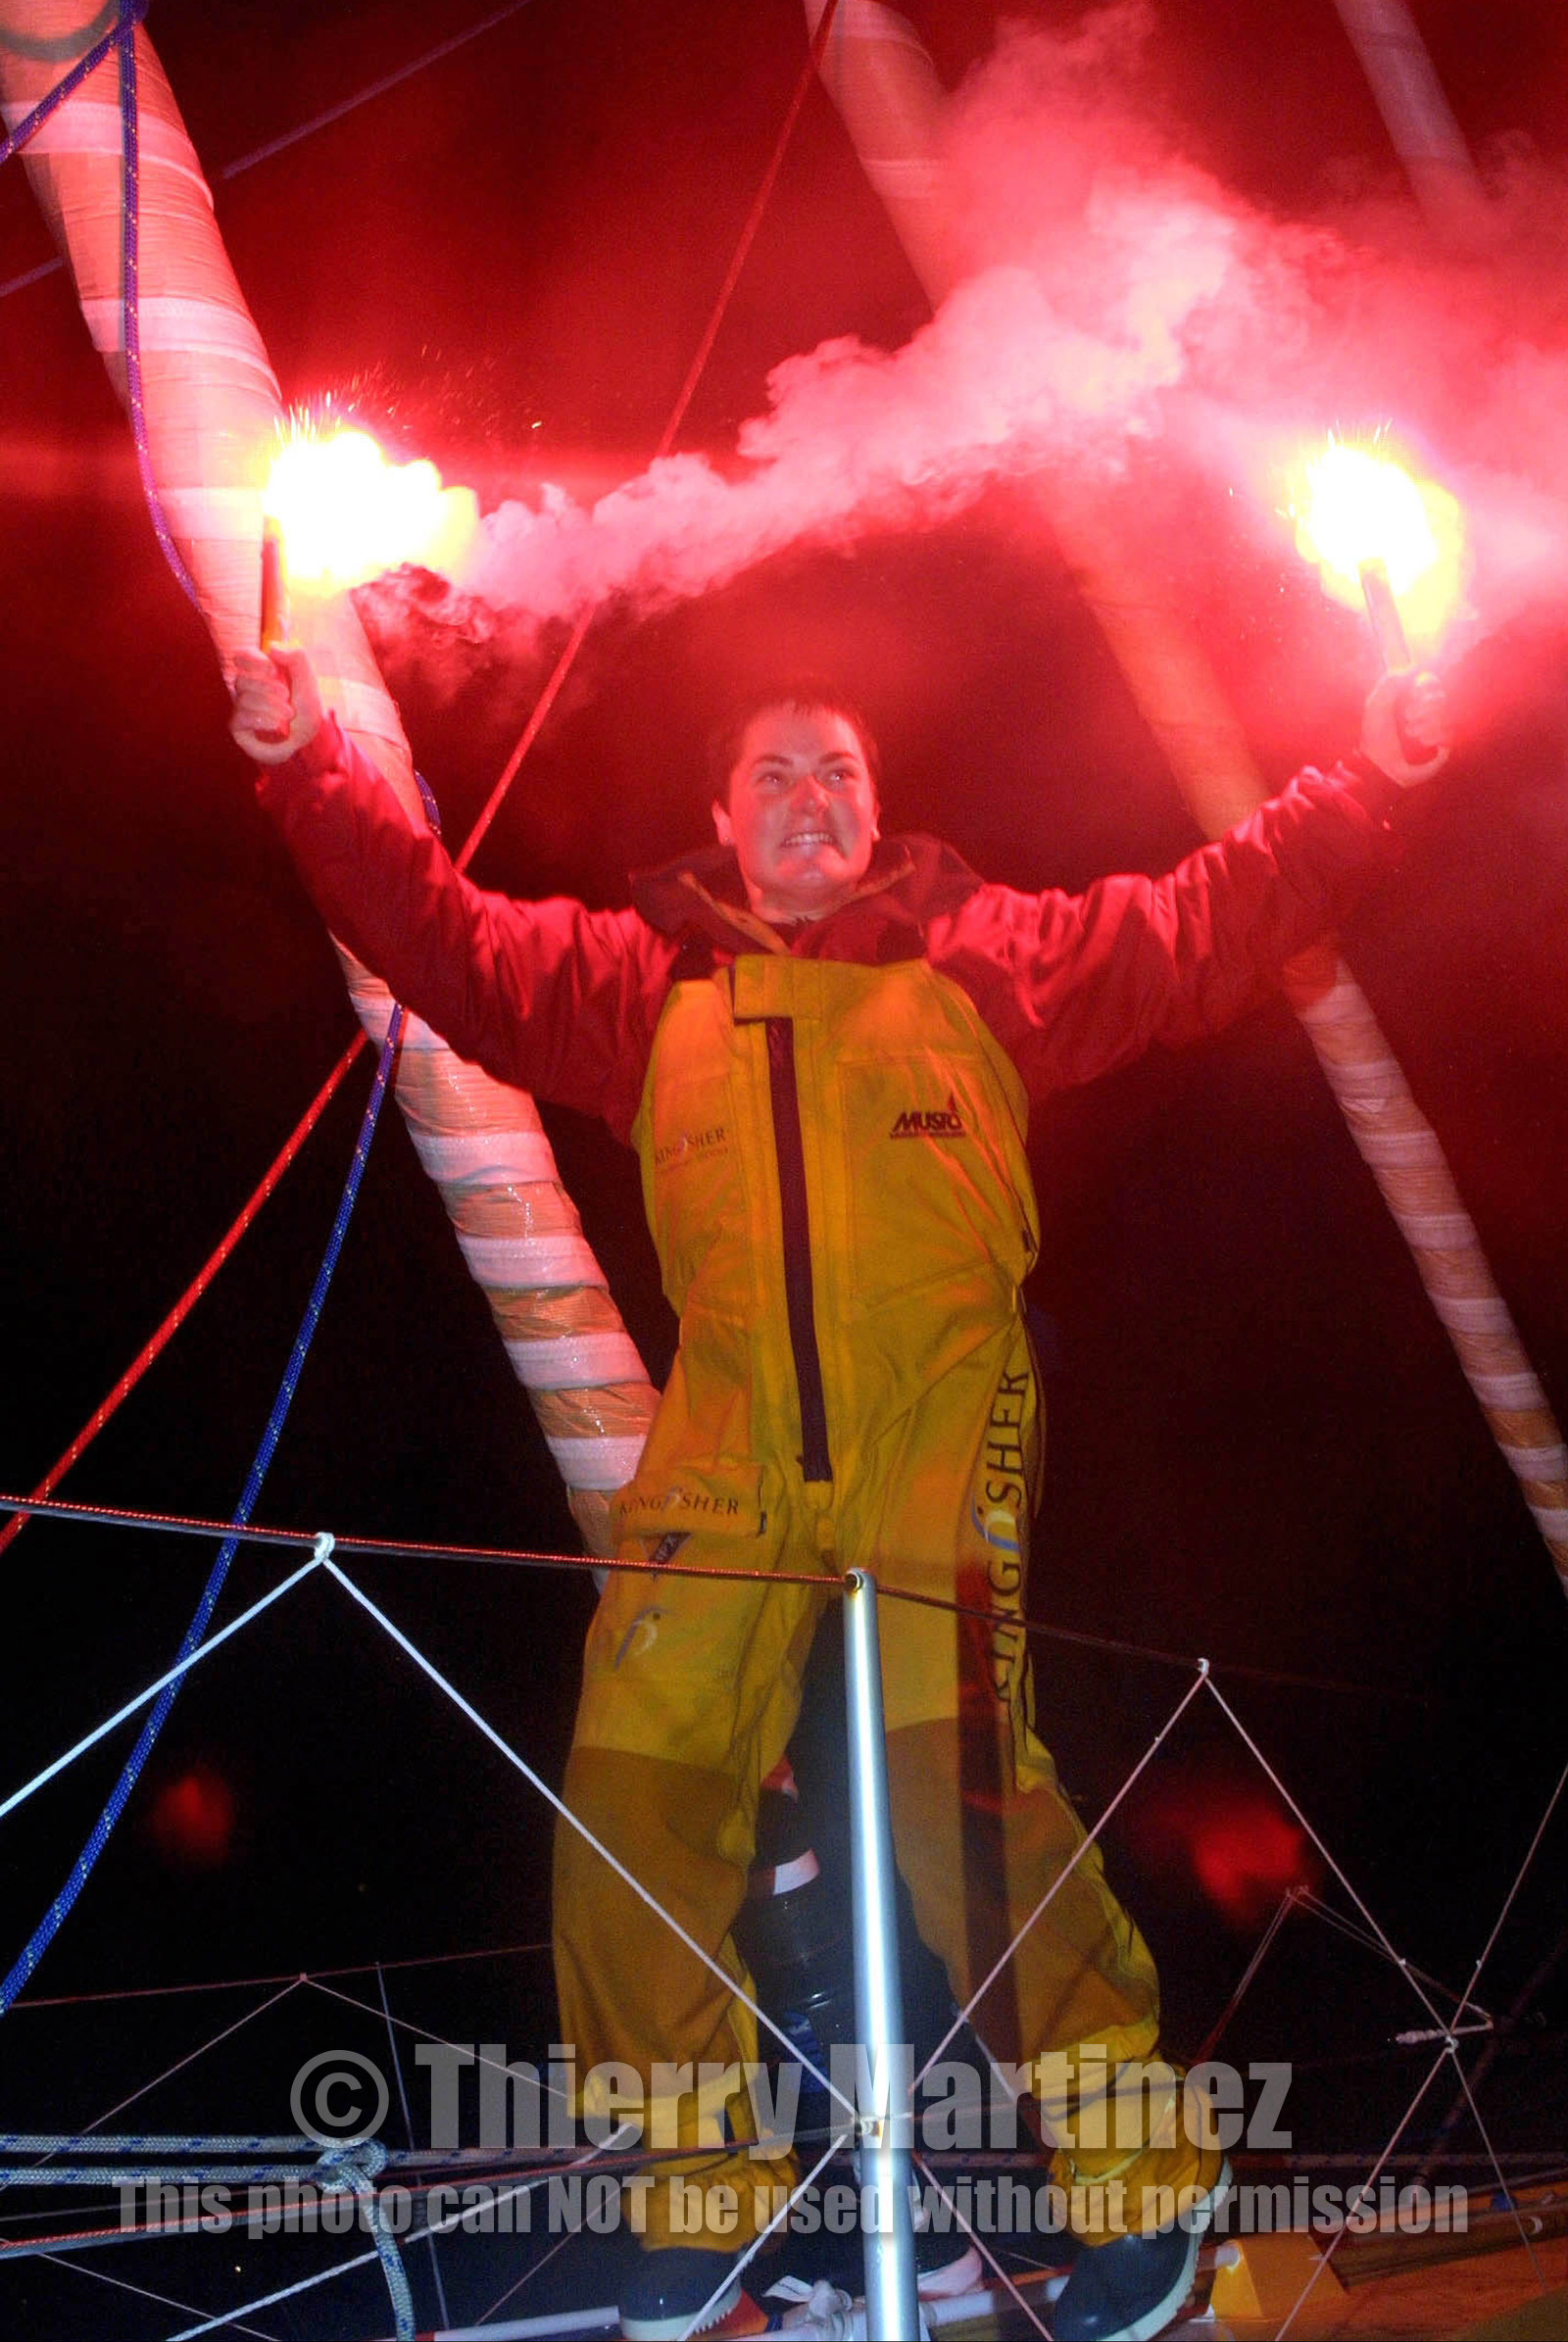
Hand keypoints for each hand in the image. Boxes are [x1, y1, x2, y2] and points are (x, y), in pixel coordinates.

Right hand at [229, 645, 323, 765]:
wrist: (308, 740)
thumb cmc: (305, 710)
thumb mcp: (308, 681)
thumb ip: (296, 657)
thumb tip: (271, 647)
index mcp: (260, 673)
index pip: (242, 657)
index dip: (252, 660)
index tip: (272, 670)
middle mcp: (247, 688)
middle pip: (242, 679)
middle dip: (267, 688)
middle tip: (287, 696)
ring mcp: (241, 707)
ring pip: (244, 698)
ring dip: (269, 705)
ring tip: (288, 714)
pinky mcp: (238, 726)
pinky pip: (240, 717)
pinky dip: (260, 719)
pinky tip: (275, 725)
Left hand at [1360, 668, 1449, 787]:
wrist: (1381, 768)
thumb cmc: (1375, 738)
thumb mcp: (1375, 706)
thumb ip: (1390, 682)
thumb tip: (1414, 667)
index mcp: (1410, 698)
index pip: (1431, 680)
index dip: (1426, 684)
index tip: (1414, 692)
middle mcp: (1425, 710)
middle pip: (1441, 696)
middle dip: (1424, 707)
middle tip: (1408, 717)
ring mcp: (1435, 727)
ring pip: (1446, 714)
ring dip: (1426, 724)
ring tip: (1411, 734)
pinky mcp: (1443, 743)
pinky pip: (1449, 732)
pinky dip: (1434, 736)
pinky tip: (1421, 742)